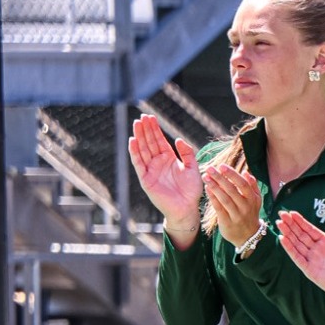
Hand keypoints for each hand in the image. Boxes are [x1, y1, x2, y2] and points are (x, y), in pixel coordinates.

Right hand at [128, 115, 202, 229]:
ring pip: (142, 150)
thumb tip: (177, 139)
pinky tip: (132, 141)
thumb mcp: (192, 168)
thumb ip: (187, 154)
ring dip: (139, 137)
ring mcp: (150, 170)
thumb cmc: (191, 191)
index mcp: (168, 159)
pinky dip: (135, 152)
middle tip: (142, 116)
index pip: (159, 140)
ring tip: (136, 124)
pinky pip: (138, 163)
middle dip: (145, 129)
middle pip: (149, 142)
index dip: (154, 129)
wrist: (187, 208)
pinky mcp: (146, 179)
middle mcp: (158, 162)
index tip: (150, 117)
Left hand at [203, 162, 263, 248]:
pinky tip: (207, 189)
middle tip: (209, 168)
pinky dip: (213, 198)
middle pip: (232, 190)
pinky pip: (219, 208)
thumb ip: (252, 186)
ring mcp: (237, 215)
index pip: (243, 184)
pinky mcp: (227, 222)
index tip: (222, 166)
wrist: (248, 236)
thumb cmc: (249, 213)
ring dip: (214, 187)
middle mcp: (246, 207)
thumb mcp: (255, 200)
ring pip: (225, 199)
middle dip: (220, 178)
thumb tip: (246, 172)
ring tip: (205, 177)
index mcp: (253, 199)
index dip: (232, 174)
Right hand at [276, 210, 324, 297]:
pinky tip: (283, 238)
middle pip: (300, 234)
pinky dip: (289, 248)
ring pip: (296, 243)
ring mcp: (311, 259)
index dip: (300, 221)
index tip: (291, 212)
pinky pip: (297, 257)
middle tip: (281, 214)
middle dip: (291, 224)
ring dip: (287, 233)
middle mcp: (316, 249)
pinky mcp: (308, 269)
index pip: (310, 229)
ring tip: (279, 223)